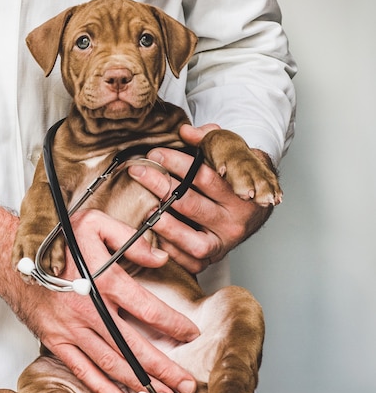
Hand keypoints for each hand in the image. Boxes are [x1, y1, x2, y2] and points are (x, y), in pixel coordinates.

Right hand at [43, 209, 199, 392]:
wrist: (12, 255)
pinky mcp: (56, 340)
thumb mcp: (96, 224)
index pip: (147, 308)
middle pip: (133, 346)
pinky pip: (82, 369)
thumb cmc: (55, 240)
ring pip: (111, 362)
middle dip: (163, 368)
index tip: (189, 334)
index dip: (172, 324)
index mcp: (103, 280)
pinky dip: (103, 388)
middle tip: (186, 386)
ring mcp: (71, 328)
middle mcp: (89, 309)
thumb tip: (160, 258)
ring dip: (139, 384)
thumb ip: (130, 239)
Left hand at [128, 123, 274, 273]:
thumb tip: (186, 131)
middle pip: (192, 205)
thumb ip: (209, 140)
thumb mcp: (230, 154)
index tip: (155, 153)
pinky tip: (154, 234)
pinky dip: (170, 249)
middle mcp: (235, 222)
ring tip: (145, 208)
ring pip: (192, 241)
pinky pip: (190, 261)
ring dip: (165, 224)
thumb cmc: (235, 180)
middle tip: (139, 171)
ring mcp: (224, 244)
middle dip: (161, 186)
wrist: (253, 210)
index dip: (177, 163)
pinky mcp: (212, 260)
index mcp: (241, 194)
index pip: (205, 177)